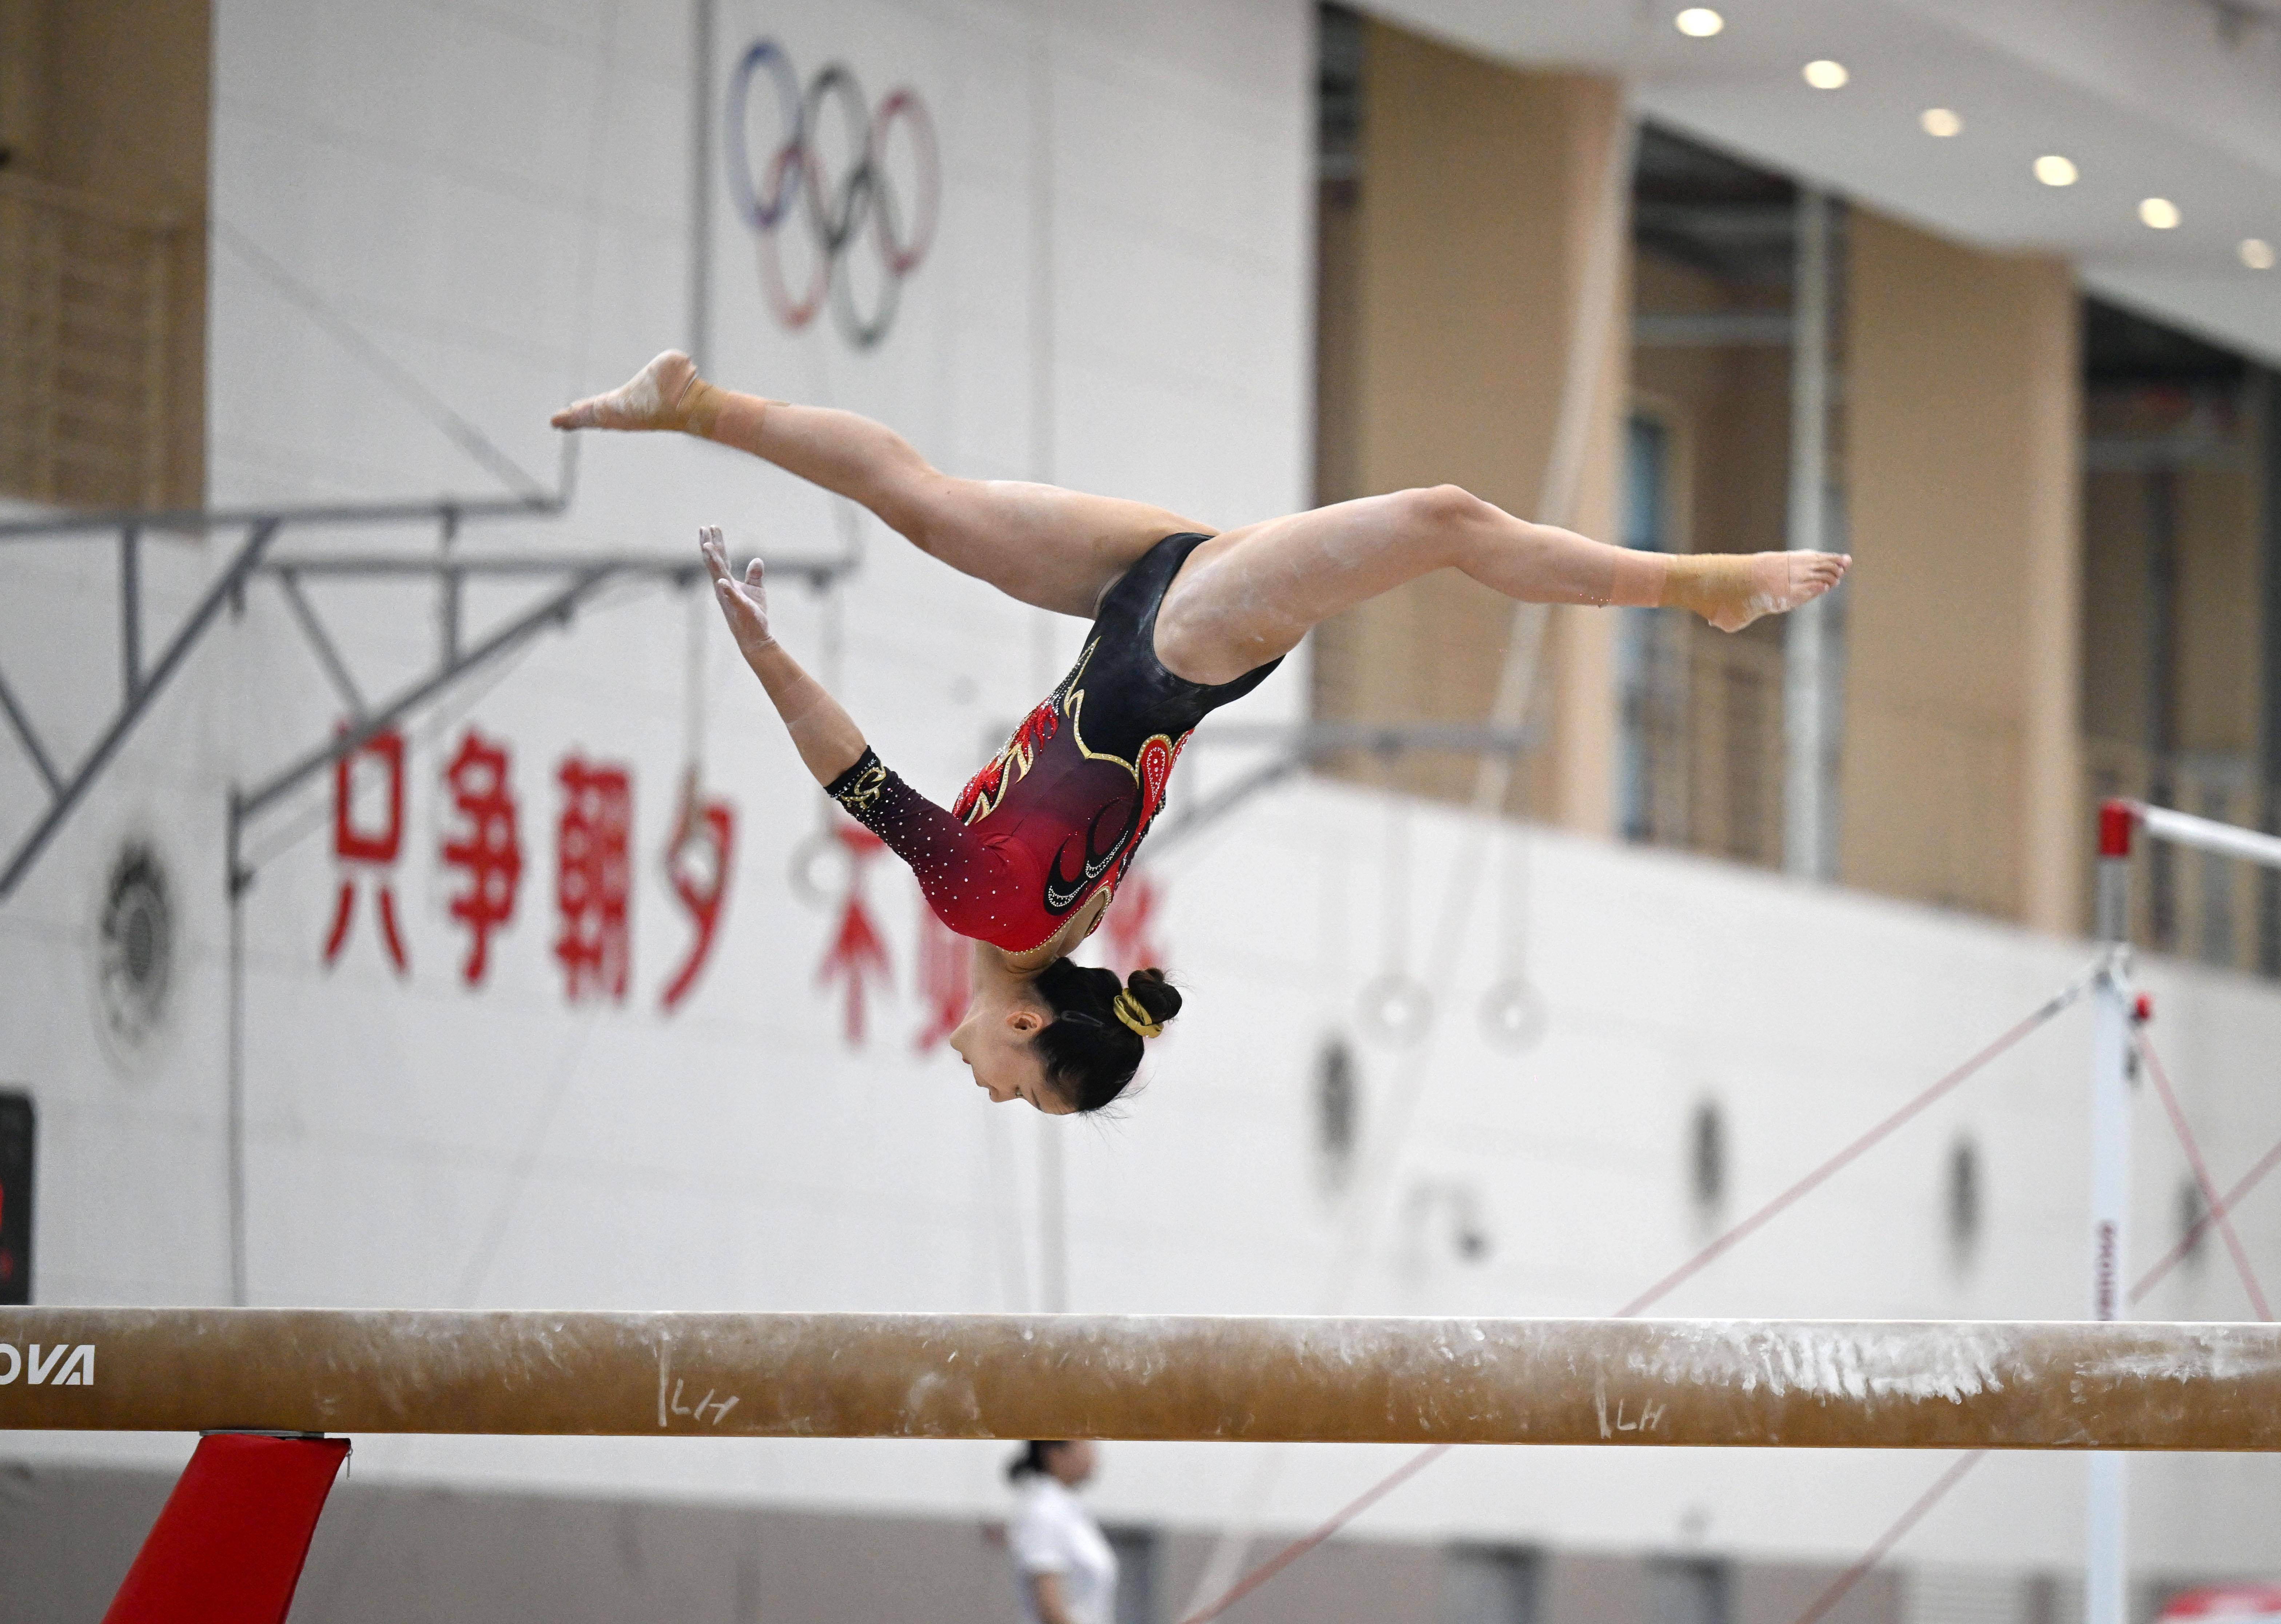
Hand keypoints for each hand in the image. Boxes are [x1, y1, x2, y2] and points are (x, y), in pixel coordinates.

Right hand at [699, 526, 773, 657]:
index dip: (716, 543)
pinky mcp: (739, 608)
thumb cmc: (753, 613)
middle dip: (710, 546)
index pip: (720, 559)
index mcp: (727, 582)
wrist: (755, 635)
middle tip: (704, 528)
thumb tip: (757, 560)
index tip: (711, 526)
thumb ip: (754, 575)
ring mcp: (729, 597)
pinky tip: (722, 581)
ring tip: (707, 546)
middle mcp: (723, 587)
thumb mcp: (756, 589)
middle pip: (715, 563)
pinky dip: (727, 590)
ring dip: (713, 562)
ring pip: (718, 576)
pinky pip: (731, 598)